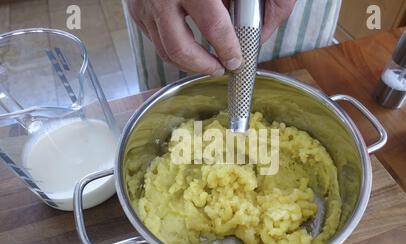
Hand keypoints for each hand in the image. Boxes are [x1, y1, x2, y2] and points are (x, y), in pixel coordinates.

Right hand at [127, 0, 295, 75]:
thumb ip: (253, 0)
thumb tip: (261, 31)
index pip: (213, 26)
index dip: (228, 48)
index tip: (237, 59)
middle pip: (180, 48)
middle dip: (203, 66)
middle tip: (221, 68)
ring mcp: (144, 4)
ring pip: (165, 50)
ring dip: (189, 63)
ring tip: (208, 62)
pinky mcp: (136, 9)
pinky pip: (155, 40)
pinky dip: (174, 49)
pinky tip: (191, 47)